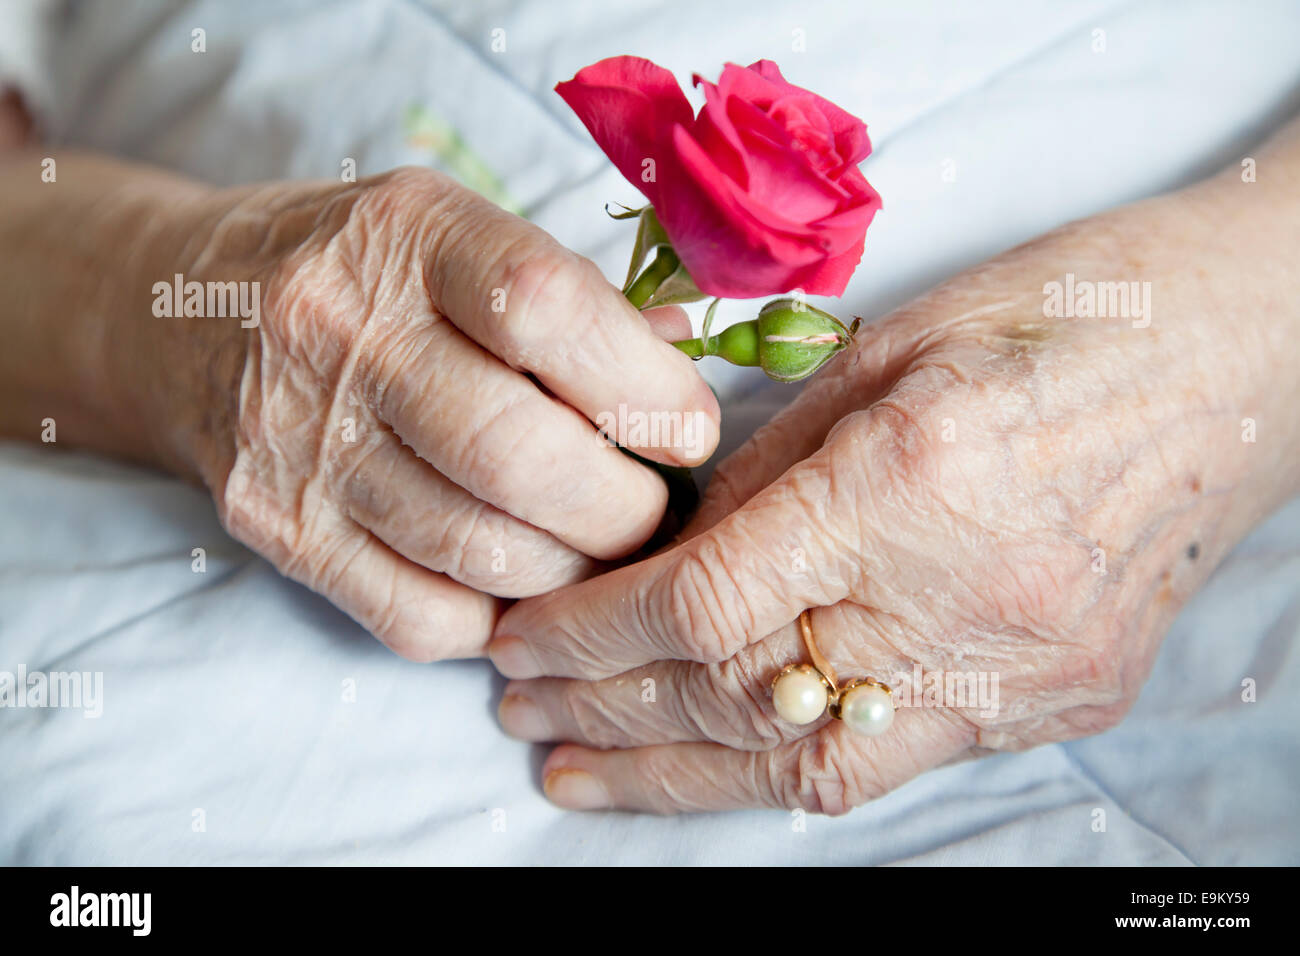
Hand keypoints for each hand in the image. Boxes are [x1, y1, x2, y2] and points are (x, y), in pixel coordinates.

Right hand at [0, 160, 718, 660]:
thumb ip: (574, 300)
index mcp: (412, 234)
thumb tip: (680, 367)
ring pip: (481, 550)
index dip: (645, 388)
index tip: (690, 431)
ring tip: (598, 548)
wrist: (189, 315)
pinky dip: (498, 617)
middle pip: (520, 456)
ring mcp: (301, 441)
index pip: (547, 312)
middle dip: (626, 510)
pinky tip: (516, 578)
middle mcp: (342, 332)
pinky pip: (422, 617)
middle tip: (654, 511)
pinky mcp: (277, 529)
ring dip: (574, 573)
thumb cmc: (367, 274)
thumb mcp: (462, 237)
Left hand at [489, 144, 1299, 812]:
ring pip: (807, 768)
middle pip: (737, 695)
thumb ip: (767, 471)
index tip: (522, 641)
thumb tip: (666, 550)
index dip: (591, 636)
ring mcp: (1019, 671)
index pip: (702, 604)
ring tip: (576, 779)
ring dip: (674, 778)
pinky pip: (893, 764)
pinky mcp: (1055, 701)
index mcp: (907, 484)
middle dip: (607, 712)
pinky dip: (781, 772)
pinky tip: (708, 772)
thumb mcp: (883, 356)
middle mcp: (960, 600)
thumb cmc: (1059, 317)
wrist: (1237, 357)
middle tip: (520, 714)